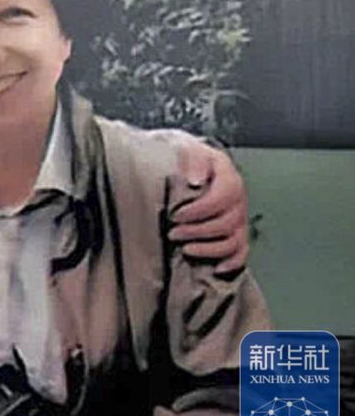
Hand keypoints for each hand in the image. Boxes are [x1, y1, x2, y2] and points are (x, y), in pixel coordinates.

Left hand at [166, 140, 248, 273]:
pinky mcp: (236, 232)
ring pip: (234, 240)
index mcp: (229, 177)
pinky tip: (216, 268)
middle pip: (226, 222)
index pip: (223, 197)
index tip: (175, 215)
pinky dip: (232, 262)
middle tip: (172, 232)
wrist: (186, 161)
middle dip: (197, 231)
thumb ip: (193, 159)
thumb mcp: (185, 147)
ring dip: (209, 249)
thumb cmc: (183, 157)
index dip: (200, 210)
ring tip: (185, 249)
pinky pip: (242, 252)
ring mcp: (239, 218)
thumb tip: (196, 180)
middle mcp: (239, 199)